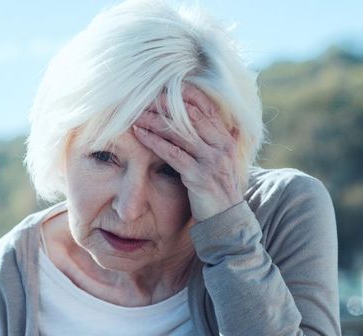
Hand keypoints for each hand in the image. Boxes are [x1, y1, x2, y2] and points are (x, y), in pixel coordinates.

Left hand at [132, 84, 243, 221]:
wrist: (226, 220)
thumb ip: (220, 143)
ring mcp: (211, 160)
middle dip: (166, 104)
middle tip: (144, 97)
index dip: (185, 94)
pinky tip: (139, 134)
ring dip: (155, 120)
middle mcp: (221, 145)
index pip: (206, 106)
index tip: (163, 88)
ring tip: (136, 113)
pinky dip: (154, 142)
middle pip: (190, 115)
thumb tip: (223, 126)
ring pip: (180, 132)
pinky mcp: (199, 176)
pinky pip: (173, 153)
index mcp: (226, 138)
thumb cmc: (218, 191)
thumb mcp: (222, 163)